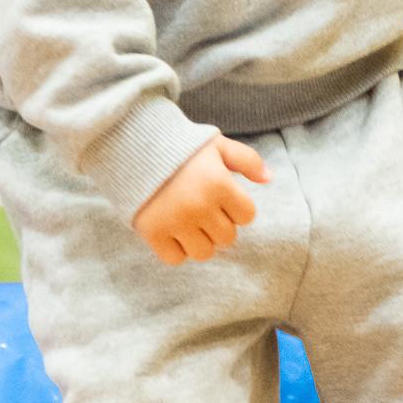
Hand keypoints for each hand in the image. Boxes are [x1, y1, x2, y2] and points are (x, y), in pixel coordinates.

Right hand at [134, 135, 267, 262]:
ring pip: (204, 252)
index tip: (221, 196)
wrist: (132, 145)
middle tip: (202, 207)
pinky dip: (176, 249)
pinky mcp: (153, 233)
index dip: (237, 207)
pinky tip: (171, 230)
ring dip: (200, 240)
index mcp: (219, 184)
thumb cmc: (180, 146)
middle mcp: (199, 207)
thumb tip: (270, 178)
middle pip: (227, 237)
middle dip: (219, 224)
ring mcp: (175, 222)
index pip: (246, 216)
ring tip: (188, 221)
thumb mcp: (216, 144)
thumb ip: (247, 159)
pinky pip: (175, 259)